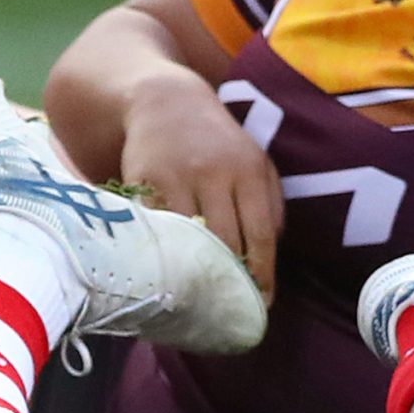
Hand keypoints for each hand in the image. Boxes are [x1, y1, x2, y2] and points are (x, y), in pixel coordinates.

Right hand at [117, 66, 282, 299]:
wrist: (164, 101)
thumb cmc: (216, 141)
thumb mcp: (254, 160)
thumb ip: (270, 203)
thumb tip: (271, 250)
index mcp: (248, 170)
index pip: (259, 234)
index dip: (261, 274)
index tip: (261, 303)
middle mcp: (214, 173)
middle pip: (225, 243)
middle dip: (229, 281)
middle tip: (229, 310)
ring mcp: (175, 177)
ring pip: (188, 240)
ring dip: (195, 274)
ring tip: (199, 299)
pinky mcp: (142, 181)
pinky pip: (155, 227)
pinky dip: (162, 253)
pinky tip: (166, 273)